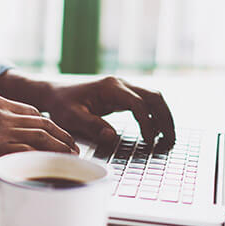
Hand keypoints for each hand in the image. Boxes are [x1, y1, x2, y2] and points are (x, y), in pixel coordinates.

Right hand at [0, 95, 77, 171]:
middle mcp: (1, 112)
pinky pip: (28, 152)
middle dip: (62, 136)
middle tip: (74, 147)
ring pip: (41, 136)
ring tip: (71, 158)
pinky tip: (53, 166)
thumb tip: (10, 136)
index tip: (59, 135)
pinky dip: (45, 159)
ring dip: (61, 148)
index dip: (50, 125)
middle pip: (43, 123)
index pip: (32, 112)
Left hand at [43, 76, 175, 145]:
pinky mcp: (122, 95)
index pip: (138, 104)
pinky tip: (155, 132)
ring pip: (153, 98)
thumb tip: (112, 137)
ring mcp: (122, 88)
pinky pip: (145, 102)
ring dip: (163, 116)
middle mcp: (120, 84)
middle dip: (165, 118)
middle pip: (153, 97)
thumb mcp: (71, 117)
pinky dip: (154, 116)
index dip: (147, 123)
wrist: (54, 93)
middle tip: (170, 141)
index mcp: (110, 88)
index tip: (150, 142)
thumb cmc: (61, 104)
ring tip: (168, 138)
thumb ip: (91, 126)